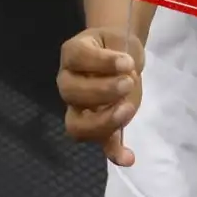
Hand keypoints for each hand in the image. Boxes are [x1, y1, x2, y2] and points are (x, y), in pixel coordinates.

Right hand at [58, 28, 144, 165]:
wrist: (119, 56)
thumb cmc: (115, 47)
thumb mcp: (118, 39)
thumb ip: (120, 55)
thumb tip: (127, 72)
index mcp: (72, 55)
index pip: (77, 57)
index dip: (101, 62)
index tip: (127, 62)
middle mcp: (68, 83)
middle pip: (71, 93)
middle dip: (102, 90)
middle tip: (128, 83)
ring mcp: (78, 109)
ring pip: (77, 124)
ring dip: (103, 121)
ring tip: (127, 109)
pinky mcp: (96, 127)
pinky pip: (99, 143)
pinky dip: (113, 152)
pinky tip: (128, 157)